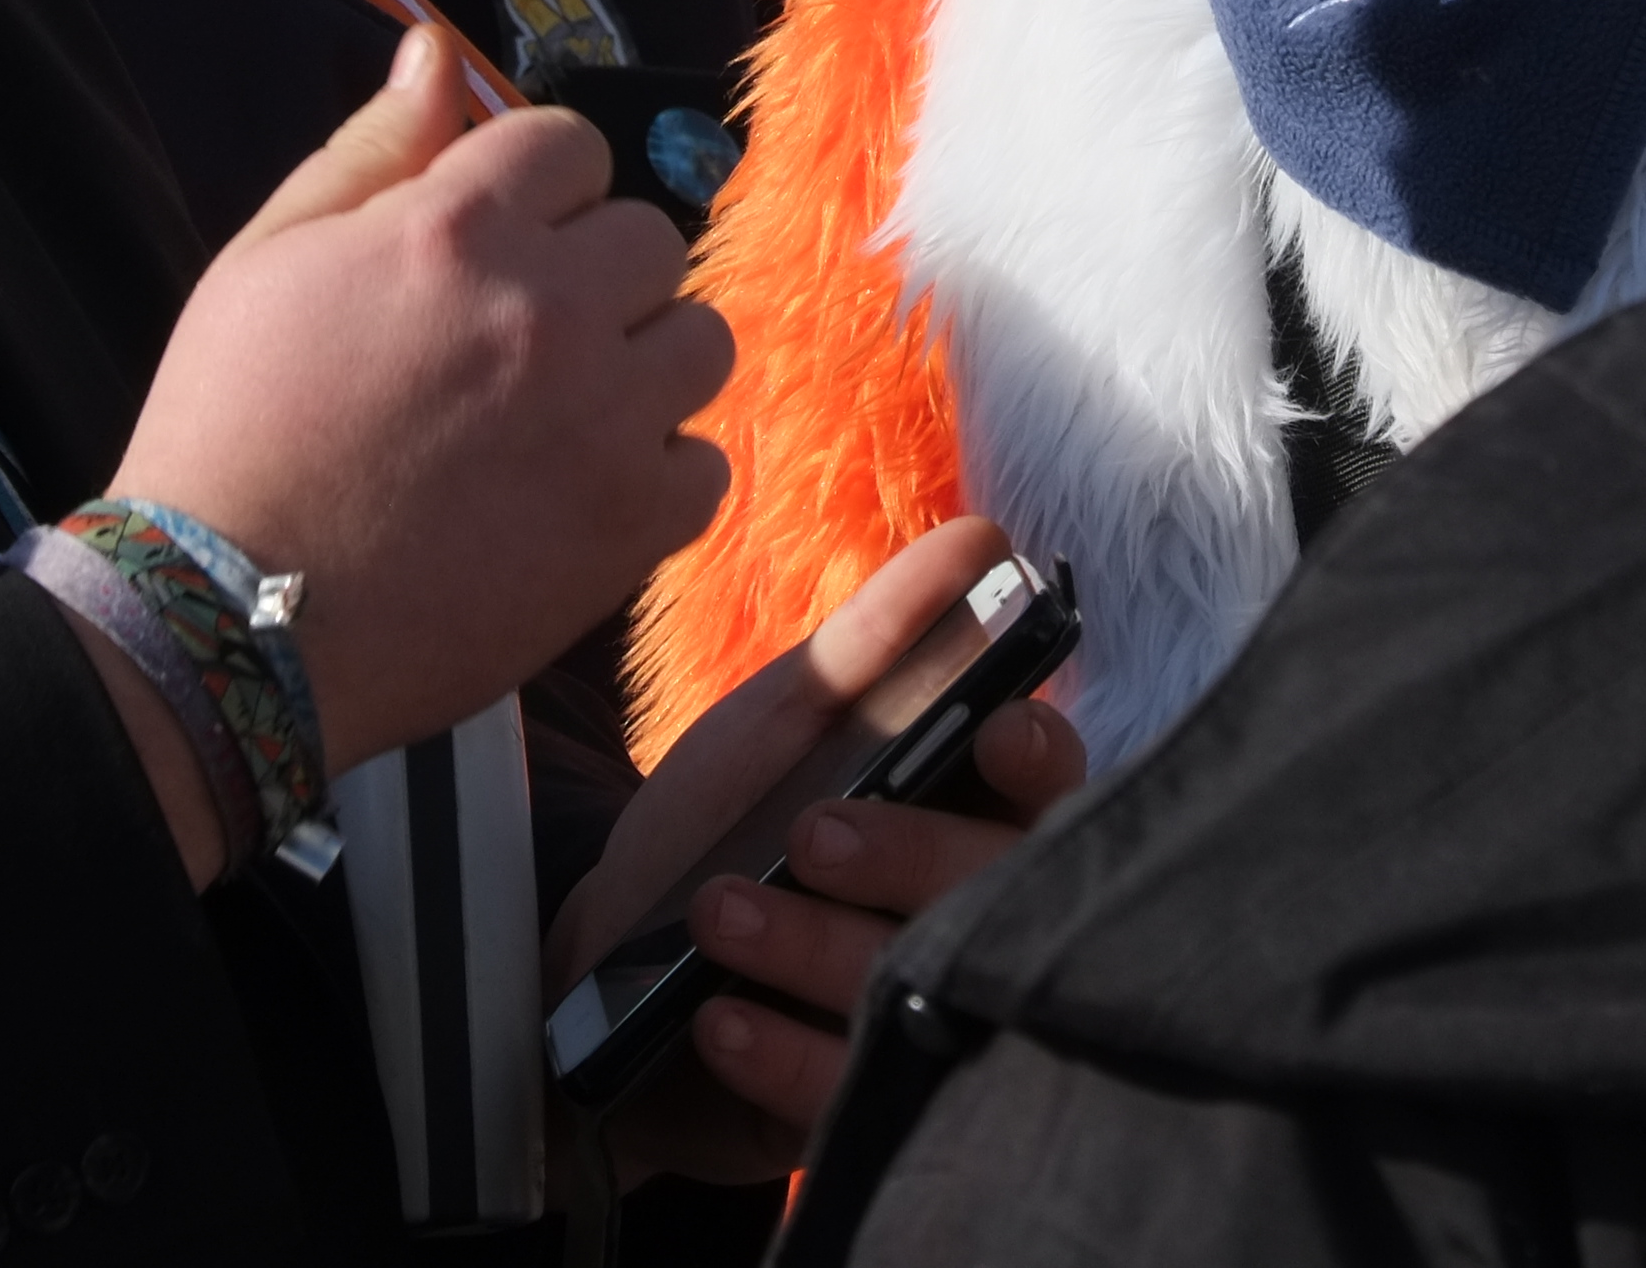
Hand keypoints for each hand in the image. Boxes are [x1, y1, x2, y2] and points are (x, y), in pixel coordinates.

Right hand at [108, 25, 732, 770]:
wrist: (229, 620)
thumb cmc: (232, 430)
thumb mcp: (270, 256)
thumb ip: (373, 147)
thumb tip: (434, 52)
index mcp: (460, 227)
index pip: (573, 145)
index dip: (534, 189)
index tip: (499, 241)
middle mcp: (550, 310)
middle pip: (650, 237)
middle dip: (592, 272)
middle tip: (519, 336)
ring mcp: (602, 420)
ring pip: (699, 341)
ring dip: (641, 364)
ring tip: (559, 411)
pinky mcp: (630, 526)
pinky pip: (705, 465)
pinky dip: (654, 475)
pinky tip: (576, 489)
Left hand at [542, 519, 1094, 1180]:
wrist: (594, 975)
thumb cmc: (714, 830)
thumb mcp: (782, 722)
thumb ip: (879, 636)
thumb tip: (983, 538)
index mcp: (970, 809)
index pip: (1050, 780)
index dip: (1038, 756)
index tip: (993, 729)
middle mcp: (970, 915)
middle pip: (996, 888)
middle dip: (908, 854)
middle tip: (812, 832)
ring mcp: (925, 1017)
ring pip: (919, 989)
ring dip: (816, 946)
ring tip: (718, 912)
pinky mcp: (864, 1106)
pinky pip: (851, 1092)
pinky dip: (781, 1054)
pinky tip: (718, 1018)